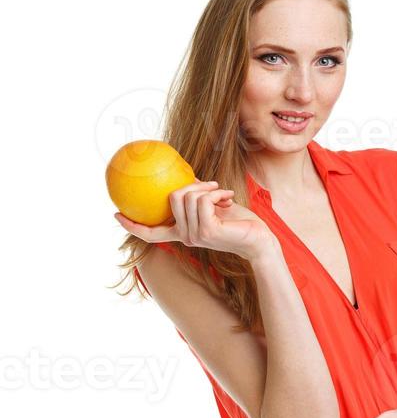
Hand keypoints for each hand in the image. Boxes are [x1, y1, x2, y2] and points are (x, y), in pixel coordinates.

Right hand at [114, 179, 278, 260]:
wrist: (259, 239)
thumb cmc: (239, 222)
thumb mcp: (214, 206)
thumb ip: (197, 197)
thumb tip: (184, 177)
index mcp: (182, 234)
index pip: (151, 234)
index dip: (132, 226)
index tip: (116, 214)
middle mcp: (185, 237)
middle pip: (172, 198)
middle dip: (194, 185)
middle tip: (213, 187)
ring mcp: (194, 236)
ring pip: (187, 196)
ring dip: (208, 188)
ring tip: (223, 194)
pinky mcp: (206, 231)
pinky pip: (201, 199)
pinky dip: (215, 193)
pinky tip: (227, 198)